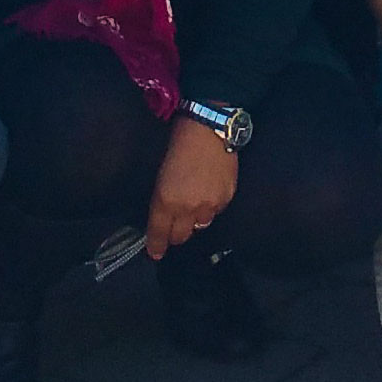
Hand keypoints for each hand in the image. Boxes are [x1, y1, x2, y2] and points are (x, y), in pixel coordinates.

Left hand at [145, 114, 241, 258]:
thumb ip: (162, 199)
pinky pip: (216, 212)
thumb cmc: (179, 144)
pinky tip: (208, 192)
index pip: (159, 233)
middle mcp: (187, 208)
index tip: (155, 253)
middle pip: (181, 237)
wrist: (208, 129)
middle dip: (176, 234)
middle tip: (174, 227)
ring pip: (200, 226)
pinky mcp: (225, 199)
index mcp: (165, 201)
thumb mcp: (161, 174)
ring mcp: (209, 205)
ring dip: (194, 220)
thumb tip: (164, 215)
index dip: (156, 245)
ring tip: (193, 204)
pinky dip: (211, 207)